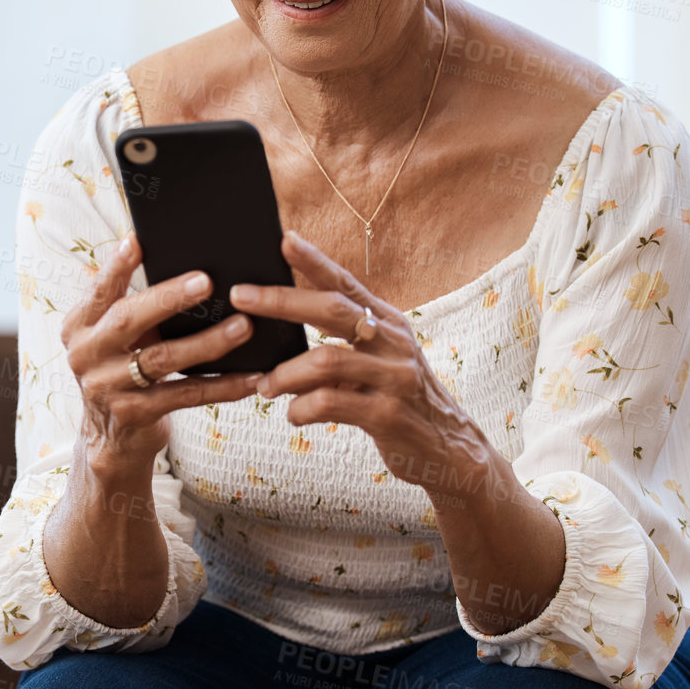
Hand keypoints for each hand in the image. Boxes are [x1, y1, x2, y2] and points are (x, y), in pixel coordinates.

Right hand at [60, 232, 264, 475]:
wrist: (110, 437)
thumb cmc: (122, 369)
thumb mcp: (114, 337)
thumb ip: (134, 306)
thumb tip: (180, 266)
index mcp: (80, 326)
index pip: (99, 290)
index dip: (117, 267)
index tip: (138, 241)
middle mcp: (87, 355)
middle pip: (128, 320)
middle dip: (169, 298)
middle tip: (206, 281)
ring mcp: (109, 387)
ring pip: (162, 359)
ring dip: (207, 342)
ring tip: (242, 327)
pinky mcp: (136, 414)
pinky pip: (186, 395)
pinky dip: (221, 386)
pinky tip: (249, 377)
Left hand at [233, 230, 497, 503]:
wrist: (448, 449)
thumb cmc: (399, 398)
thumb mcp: (378, 360)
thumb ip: (341, 340)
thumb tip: (280, 325)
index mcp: (388, 322)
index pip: (346, 283)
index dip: (314, 260)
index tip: (283, 239)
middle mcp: (394, 343)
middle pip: (332, 310)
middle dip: (281, 301)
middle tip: (240, 297)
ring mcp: (395, 378)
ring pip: (325, 360)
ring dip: (284, 374)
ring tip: (264, 386)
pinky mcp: (390, 415)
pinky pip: (331, 403)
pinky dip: (301, 409)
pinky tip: (293, 415)